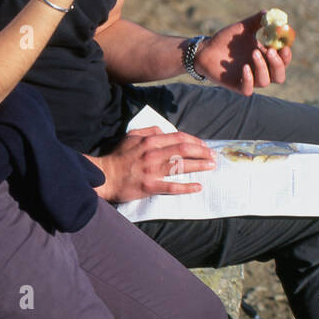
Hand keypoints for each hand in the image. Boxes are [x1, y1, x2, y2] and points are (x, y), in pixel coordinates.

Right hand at [88, 127, 217, 202]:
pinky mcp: (150, 186)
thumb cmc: (118, 156)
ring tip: (211, 167)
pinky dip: (187, 187)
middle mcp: (153, 153)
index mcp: (150, 141)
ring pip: (181, 166)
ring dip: (199, 166)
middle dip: (202, 152)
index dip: (194, 141)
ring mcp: (152, 170)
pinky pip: (172, 186)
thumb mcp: (131, 136)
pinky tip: (198, 187)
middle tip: (213, 156)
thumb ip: (149, 131)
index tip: (204, 145)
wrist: (105, 175)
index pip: (179, 137)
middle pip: (184, 150)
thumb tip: (164, 131)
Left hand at [195, 11, 291, 95]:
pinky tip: (244, 67)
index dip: (286, 56)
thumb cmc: (226, 40)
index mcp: (265, 58)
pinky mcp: (236, 85)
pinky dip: (249, 79)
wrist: (206, 49)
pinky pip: (248, 89)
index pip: (283, 61)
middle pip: (279, 76)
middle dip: (278, 64)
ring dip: (262, 68)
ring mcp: (249, 79)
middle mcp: (260, 70)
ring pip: (265, 82)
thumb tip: (270, 13)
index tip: (284, 45)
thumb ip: (258, 20)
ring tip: (253, 53)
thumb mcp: (243, 27)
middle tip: (271, 51)